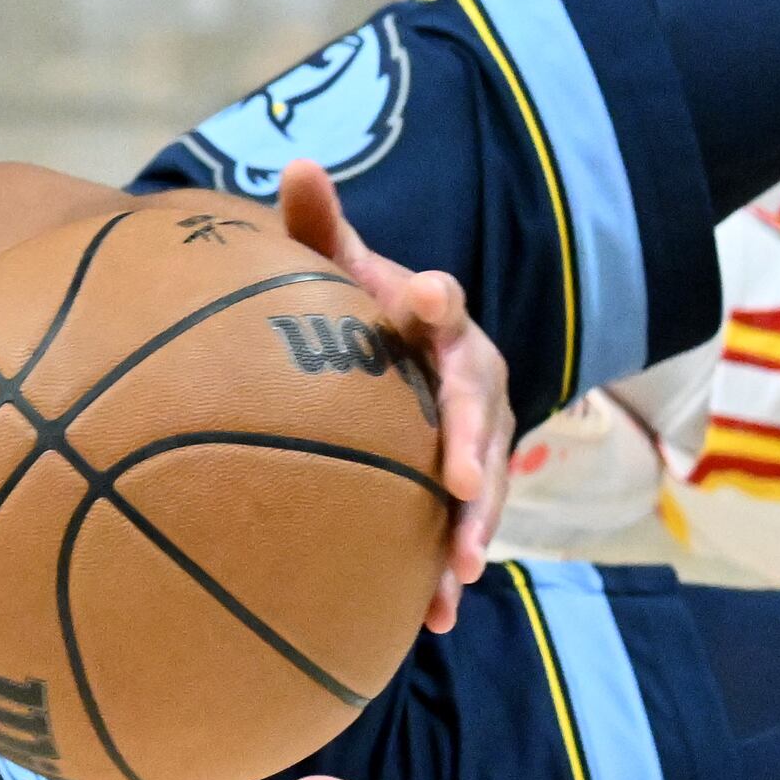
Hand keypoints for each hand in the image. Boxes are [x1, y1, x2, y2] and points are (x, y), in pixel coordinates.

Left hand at [278, 157, 509, 630]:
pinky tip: (433, 617)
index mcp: (432, 317)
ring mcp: (475, 433)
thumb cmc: (357, 306)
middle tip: (460, 483)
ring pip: (483, 481)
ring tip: (457, 570)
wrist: (396, 351)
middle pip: (477, 408)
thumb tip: (296, 162)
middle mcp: (468, 374)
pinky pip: (463, 526)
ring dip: (474, 524)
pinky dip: (449, 569)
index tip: (424, 298)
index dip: (434, 301)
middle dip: (474, 445)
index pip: (439, 302)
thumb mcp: (336, 266)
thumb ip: (318, 226)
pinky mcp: (464, 482)